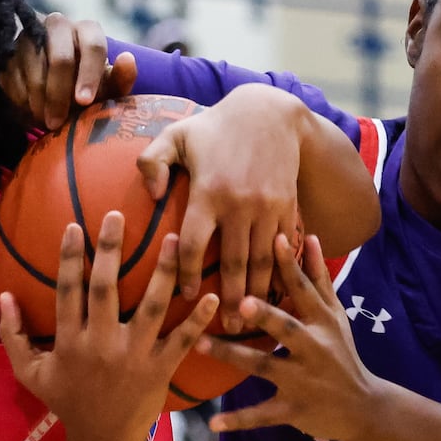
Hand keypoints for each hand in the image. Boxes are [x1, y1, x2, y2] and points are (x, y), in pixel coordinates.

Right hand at [0, 212, 219, 440]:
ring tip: (175, 239)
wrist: (103, 440)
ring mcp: (134, 356)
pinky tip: (214, 296)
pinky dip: (199, 319)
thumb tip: (4, 297)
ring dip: (165, 272)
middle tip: (118, 215)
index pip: (68, 290)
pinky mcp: (161, 369)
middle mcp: (101, 344)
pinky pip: (182, 340)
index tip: (76, 226)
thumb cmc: (67, 402)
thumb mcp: (29, 373)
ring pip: (152, 307)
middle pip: (106, 288)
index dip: (71, 257)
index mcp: (69, 341)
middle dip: (111, 249)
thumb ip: (13, 336)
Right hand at [1, 13, 135, 130]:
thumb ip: (120, 79)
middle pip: (60, 58)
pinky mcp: (7, 48)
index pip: (93, 46)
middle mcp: (58, 24)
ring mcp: (30, 33)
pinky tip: (29, 111)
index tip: (84, 102)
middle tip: (57, 122)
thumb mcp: (107, 89)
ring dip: (39, 101)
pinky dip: (20, 99)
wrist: (52, 89)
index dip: (89, 75)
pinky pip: (10, 75)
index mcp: (88, 30)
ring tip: (44, 121)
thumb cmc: (86, 88)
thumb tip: (128, 59)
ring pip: (33, 68)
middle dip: (59, 95)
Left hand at [135, 84, 308, 326]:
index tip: (183, 294)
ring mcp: (268, 208)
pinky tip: (276, 295)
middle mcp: (240, 204)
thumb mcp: (177, 134)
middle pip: (233, 262)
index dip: (185, 272)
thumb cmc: (215, 127)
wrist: (270, 114)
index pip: (193, 242)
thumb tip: (151, 195)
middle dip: (229, 298)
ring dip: (257, 293)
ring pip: (263, 261)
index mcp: (209, 191)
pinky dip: (282, 274)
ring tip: (251, 320)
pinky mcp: (288, 208)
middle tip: (226, 326)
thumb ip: (153, 161)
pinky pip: (285, 248)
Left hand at [197, 233, 378, 440]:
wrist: (363, 406)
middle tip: (241, 301)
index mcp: (322, 323)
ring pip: (263, 367)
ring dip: (232, 355)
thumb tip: (313, 238)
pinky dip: (239, 420)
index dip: (289, 265)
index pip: (304, 290)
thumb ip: (321, 279)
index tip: (274, 238)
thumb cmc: (342, 353)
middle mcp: (313, 349)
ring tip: (198, 344)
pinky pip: (261, 416)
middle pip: (286, 329)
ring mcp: (303, 381)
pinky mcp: (293, 410)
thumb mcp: (336, 317)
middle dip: (266, 315)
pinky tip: (213, 423)